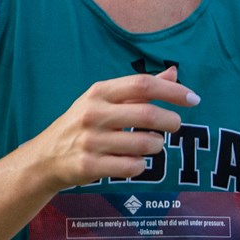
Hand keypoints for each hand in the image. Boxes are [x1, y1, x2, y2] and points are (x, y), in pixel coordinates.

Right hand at [31, 65, 198, 189]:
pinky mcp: (89, 166)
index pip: (142, 84)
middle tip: (175, 126)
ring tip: (153, 144)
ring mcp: (91, 141)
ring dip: (157, 145)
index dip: (172, 91)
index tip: (193, 99)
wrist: (46, 157)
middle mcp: (93, 114)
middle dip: (170, 121)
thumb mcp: (104, 100)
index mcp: (99, 92)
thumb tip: (174, 72)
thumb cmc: (83, 124)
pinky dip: (141, 165)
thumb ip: (139, 89)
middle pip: (147, 114)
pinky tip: (135, 161)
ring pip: (144, 144)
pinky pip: (132, 167)